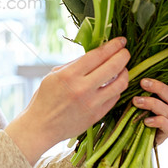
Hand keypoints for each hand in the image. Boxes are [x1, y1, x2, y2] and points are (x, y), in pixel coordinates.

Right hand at [5, 37, 129, 164]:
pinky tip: (115, 83)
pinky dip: (117, 87)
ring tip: (123, 68)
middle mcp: (82, 89)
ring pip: (120, 84)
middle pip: (113, 67)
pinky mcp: (97, 115)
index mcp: (69, 75)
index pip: (97, 55)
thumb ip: (74, 64)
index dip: (112, 46)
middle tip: (125, 51)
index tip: (120, 40)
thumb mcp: (54, 75)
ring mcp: (92, 103)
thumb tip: (95, 54)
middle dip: (123, 55)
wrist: (41, 126)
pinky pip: (115, 97)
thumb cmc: (45, 98)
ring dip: (125, 72)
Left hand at [132, 73, 167, 144]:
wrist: (130, 133)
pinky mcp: (166, 131)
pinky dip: (156, 121)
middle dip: (158, 87)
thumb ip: (137, 83)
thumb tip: (130, 70)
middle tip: (142, 82)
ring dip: (150, 103)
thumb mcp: (134, 92)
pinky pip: (166, 125)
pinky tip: (146, 121)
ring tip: (135, 101)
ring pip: (167, 109)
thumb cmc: (132, 107)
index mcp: (165, 93)